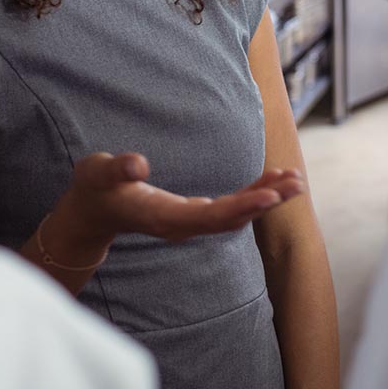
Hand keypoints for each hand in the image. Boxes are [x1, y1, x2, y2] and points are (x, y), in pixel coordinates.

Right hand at [64, 152, 304, 244]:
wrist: (91, 212)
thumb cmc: (94, 188)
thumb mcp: (96, 172)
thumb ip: (116, 169)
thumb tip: (139, 163)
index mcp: (163, 216)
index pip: (210, 215)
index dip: (242, 206)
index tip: (270, 196)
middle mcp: (181, 225)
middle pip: (231, 218)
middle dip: (265, 202)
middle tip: (296, 184)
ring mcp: (189, 222)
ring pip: (235, 216)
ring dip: (266, 199)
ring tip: (295, 182)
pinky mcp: (193, 214)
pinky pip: (230, 209)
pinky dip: (253, 196)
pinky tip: (272, 184)